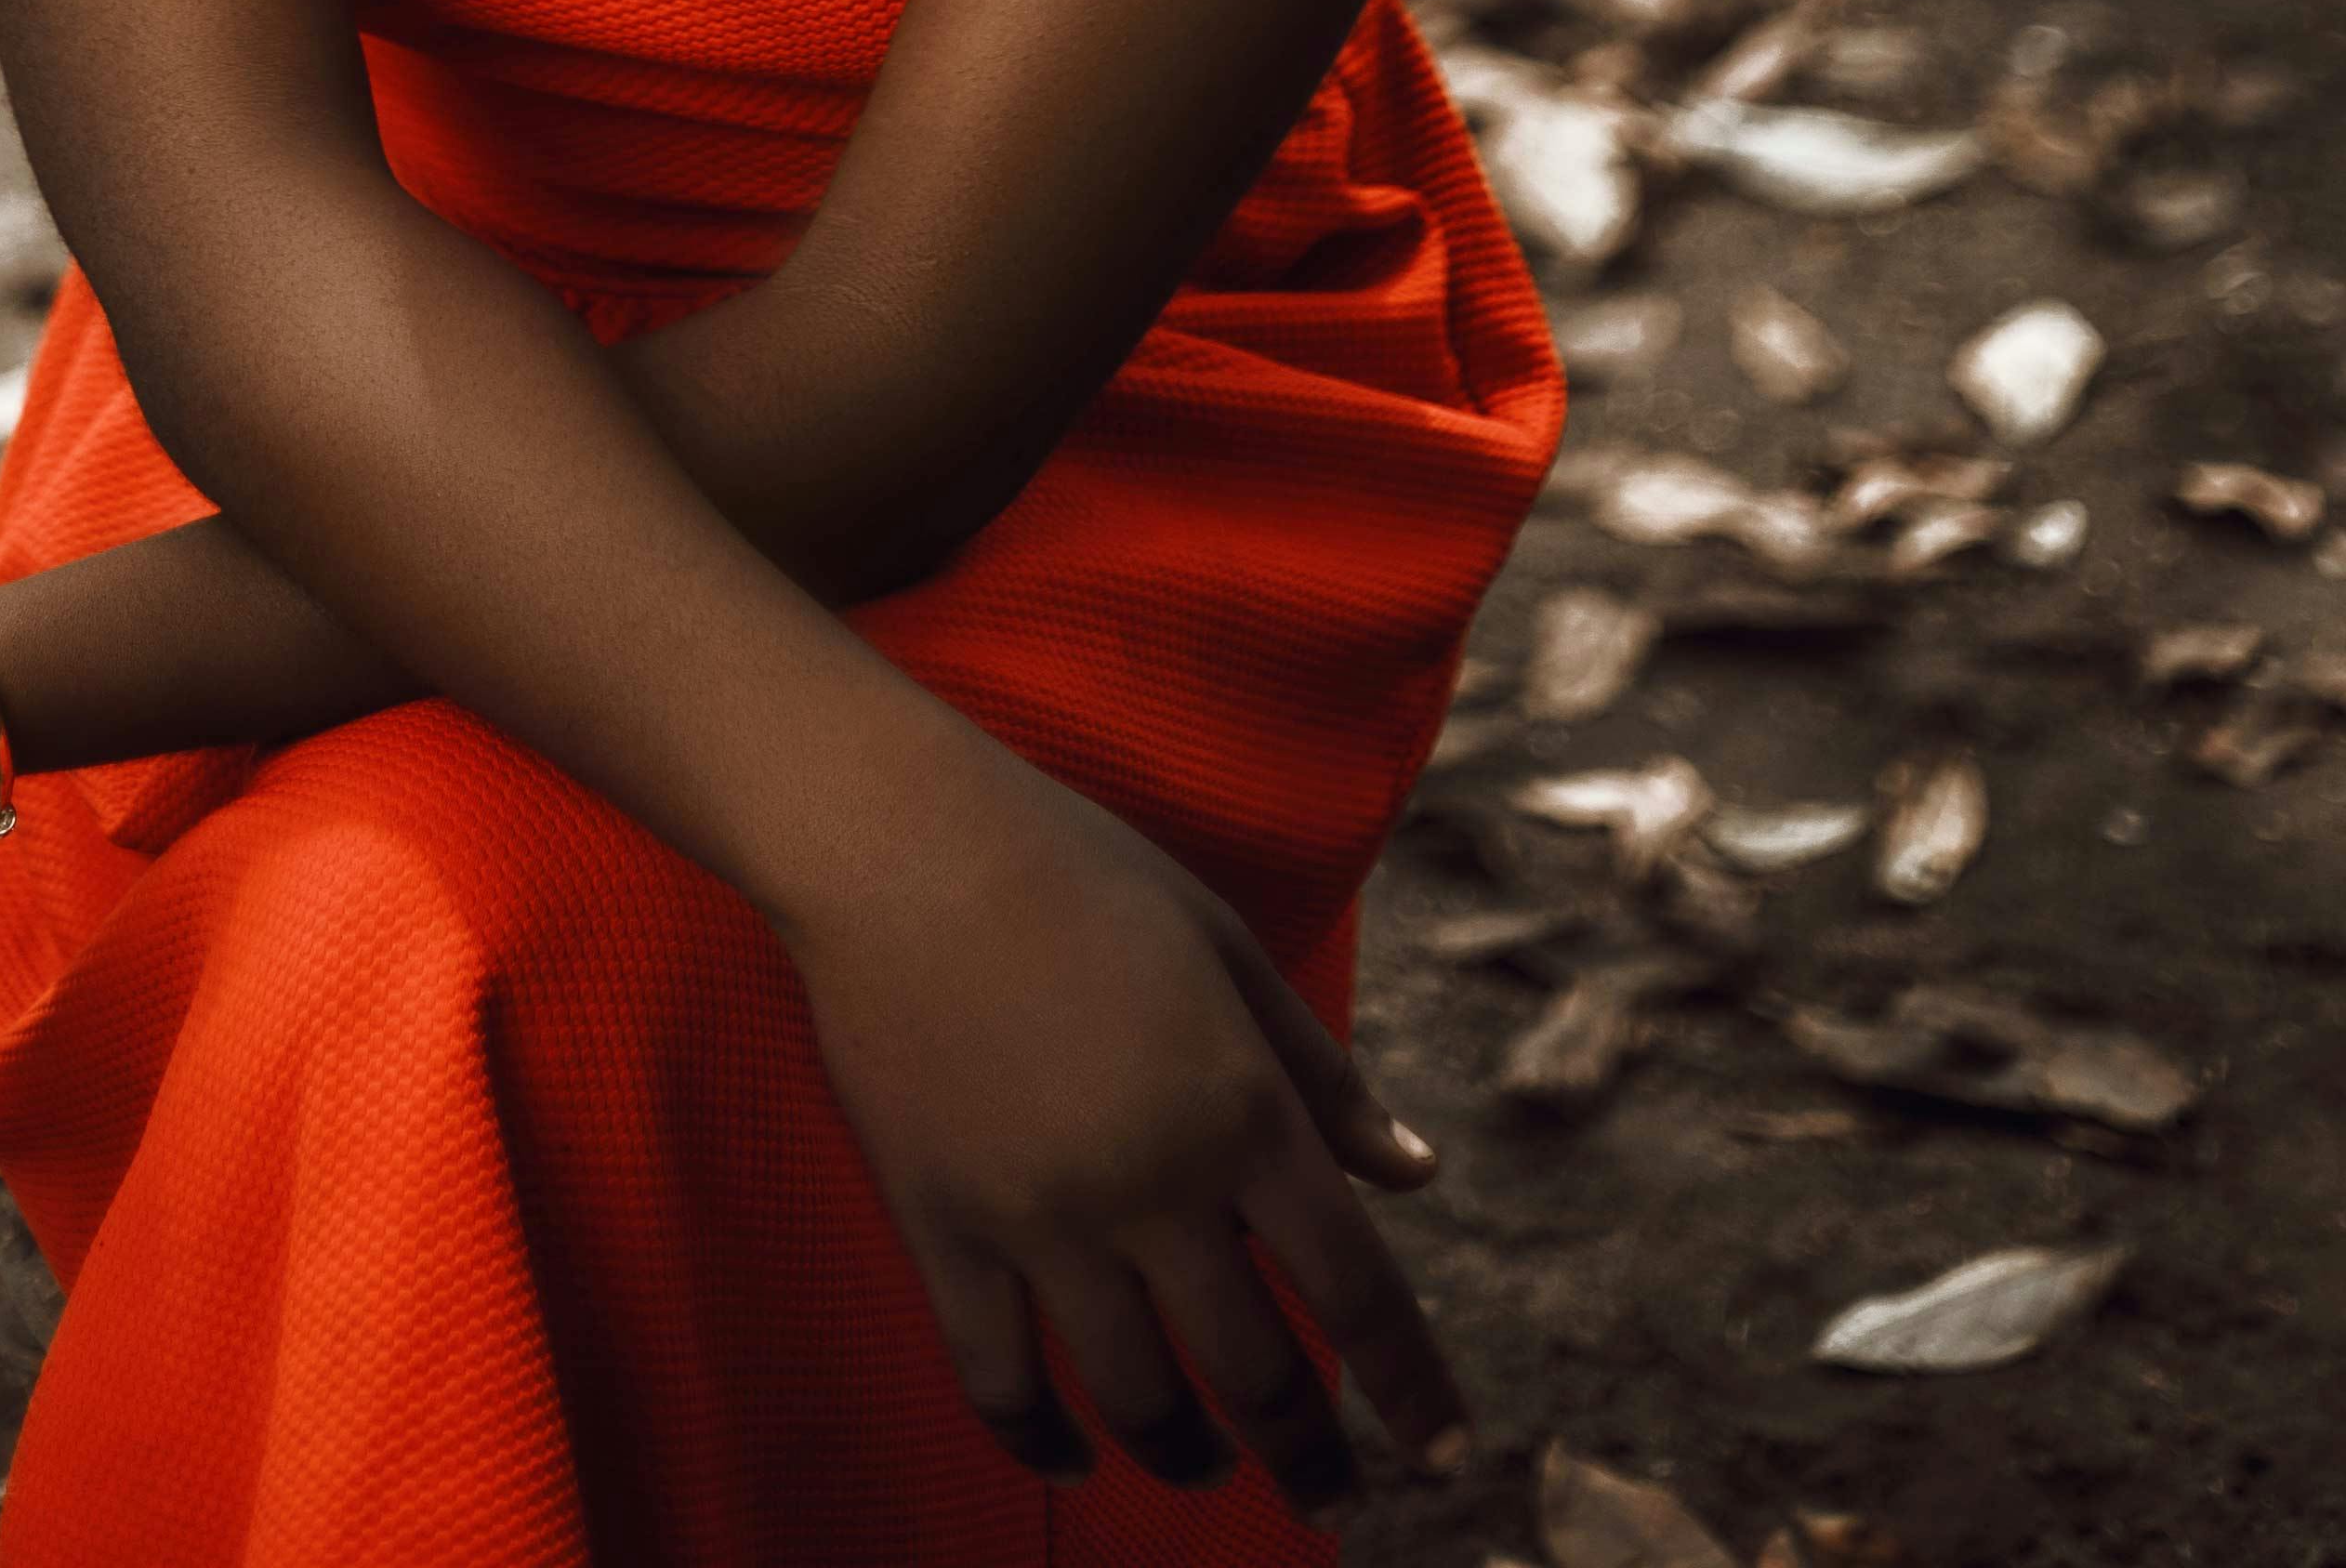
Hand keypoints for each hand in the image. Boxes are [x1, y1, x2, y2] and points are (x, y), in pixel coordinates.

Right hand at [772, 752, 1465, 1508]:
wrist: (902, 843)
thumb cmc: (1077, 874)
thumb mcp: (1227, 950)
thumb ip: (1323, 1075)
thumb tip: (1419, 1177)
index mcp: (1239, 1108)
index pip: (1354, 1287)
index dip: (1409, 1387)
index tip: (1443, 1457)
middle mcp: (1154, 1183)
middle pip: (1255, 1369)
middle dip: (1310, 1457)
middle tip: (1331, 1503)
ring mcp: (1042, 1218)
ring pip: (1135, 1396)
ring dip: (1187, 1458)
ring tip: (1209, 1471)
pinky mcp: (944, 1230)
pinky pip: (997, 1379)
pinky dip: (1040, 1441)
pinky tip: (1074, 1461)